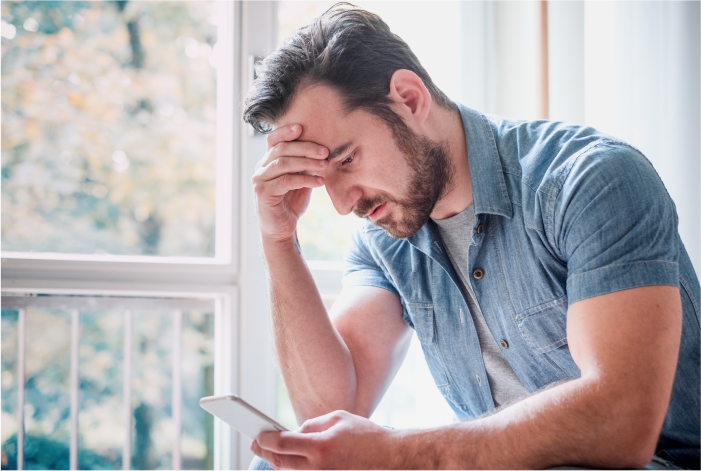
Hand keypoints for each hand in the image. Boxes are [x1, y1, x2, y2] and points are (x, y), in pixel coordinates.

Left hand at [251, 410, 398, 469]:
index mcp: (321, 447)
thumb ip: (311, 426)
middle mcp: (319, 467)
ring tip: (271, 450)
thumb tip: (293, 433)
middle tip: (256, 443)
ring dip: (278, 461)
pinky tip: (289, 459)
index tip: (257, 435)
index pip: (282, 445)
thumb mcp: (337, 419)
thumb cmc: (365, 435)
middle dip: (265, 452)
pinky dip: (294, 468)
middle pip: (281, 462)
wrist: (389, 457)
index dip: (265, 440)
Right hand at [252, 124, 328, 243]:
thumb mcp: (301, 180)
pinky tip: (320, 182)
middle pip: (281, 149)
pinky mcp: (263, 193)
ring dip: (307, 163)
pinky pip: (286, 181)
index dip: (285, 131)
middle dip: (305, 148)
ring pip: (283, 163)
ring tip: (325, 166)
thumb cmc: (291, 203)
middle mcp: (260, 169)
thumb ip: (305, 165)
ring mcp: (259, 180)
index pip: (273, 140)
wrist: (281, 229)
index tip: (302, 127)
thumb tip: (323, 150)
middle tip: (325, 151)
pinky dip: (305, 179)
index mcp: (268, 162)